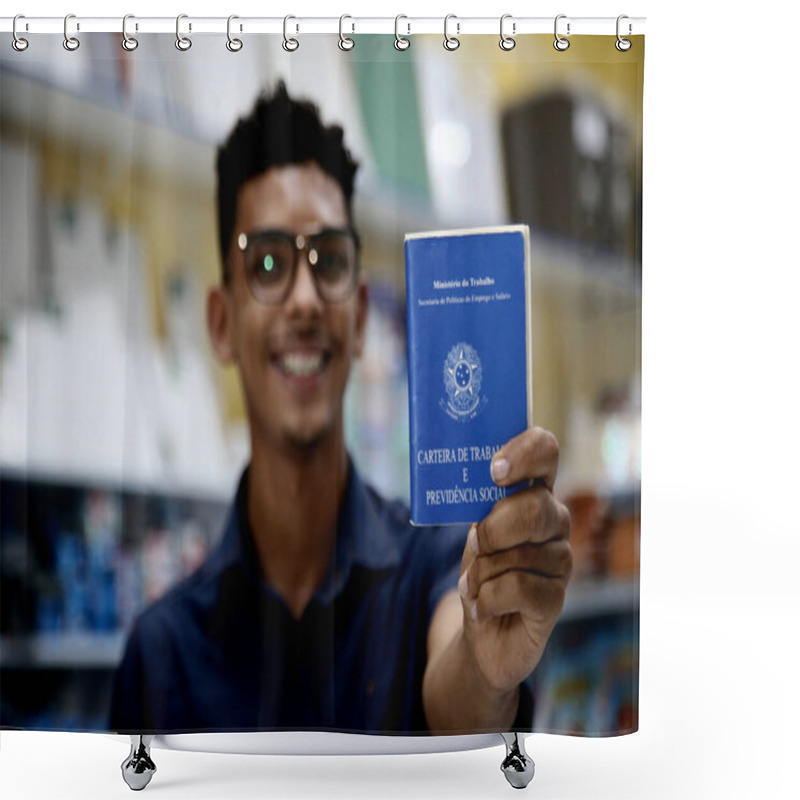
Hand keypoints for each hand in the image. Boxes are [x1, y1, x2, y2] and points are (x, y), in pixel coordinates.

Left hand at [458, 427, 571, 693]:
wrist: (482, 632)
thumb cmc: (481, 570)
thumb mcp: (473, 531)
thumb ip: (478, 507)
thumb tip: (475, 500)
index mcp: (534, 492)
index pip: (546, 451)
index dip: (525, 453)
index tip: (495, 471)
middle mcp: (555, 520)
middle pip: (536, 507)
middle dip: (494, 528)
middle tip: (475, 544)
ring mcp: (560, 560)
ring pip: (520, 553)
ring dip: (481, 572)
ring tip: (475, 585)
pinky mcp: (556, 599)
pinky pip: (520, 588)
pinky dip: (488, 598)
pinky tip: (483, 607)